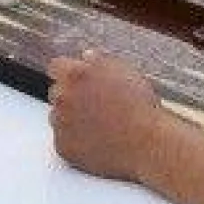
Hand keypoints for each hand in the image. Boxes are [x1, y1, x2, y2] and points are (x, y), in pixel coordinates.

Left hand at [48, 51, 168, 180]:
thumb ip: (99, 60)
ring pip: (58, 117)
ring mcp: (61, 124)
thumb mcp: (125, 71)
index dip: (69, 73)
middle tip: (95, 105)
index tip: (79, 81)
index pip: (56, 67)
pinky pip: (63, 140)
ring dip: (71, 118)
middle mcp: (63, 97)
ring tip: (100, 124)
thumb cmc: (140, 107)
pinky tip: (97, 140)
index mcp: (76, 75)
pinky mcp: (63, 147)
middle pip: (56, 92)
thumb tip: (86, 56)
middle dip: (71, 96)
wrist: (147, 143)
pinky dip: (76, 141)